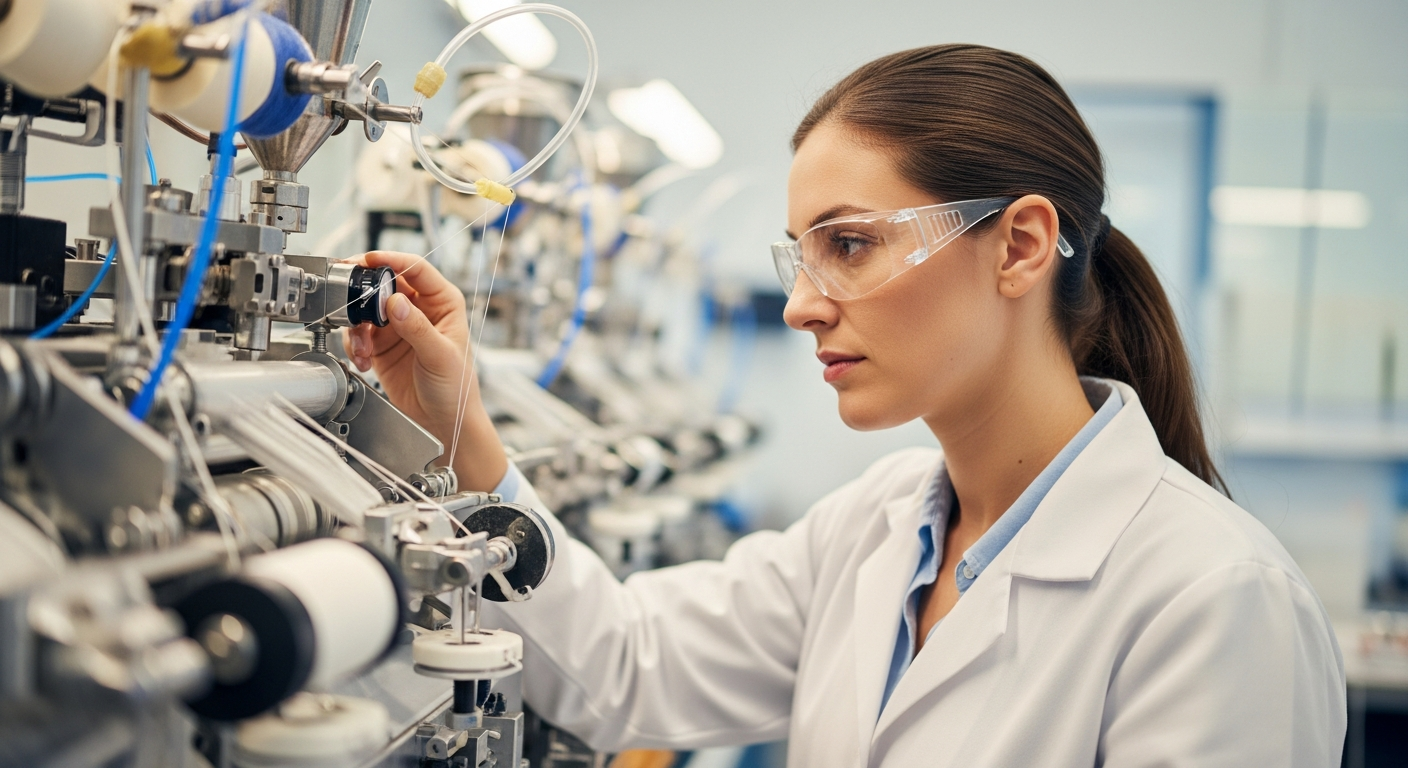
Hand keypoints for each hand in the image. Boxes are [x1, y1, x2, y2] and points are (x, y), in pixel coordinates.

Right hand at [342, 251, 506, 491]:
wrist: (442, 421)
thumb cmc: (455, 388)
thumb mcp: (439, 356)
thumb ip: (417, 328)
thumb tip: (395, 301)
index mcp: (442, 302)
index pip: (416, 268)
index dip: (390, 260)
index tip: (367, 259)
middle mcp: (418, 309)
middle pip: (384, 284)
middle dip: (363, 293)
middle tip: (347, 298)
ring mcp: (398, 325)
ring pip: (366, 309)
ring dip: (358, 327)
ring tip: (365, 350)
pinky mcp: (382, 344)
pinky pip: (359, 334)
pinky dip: (356, 346)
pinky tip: (364, 362)